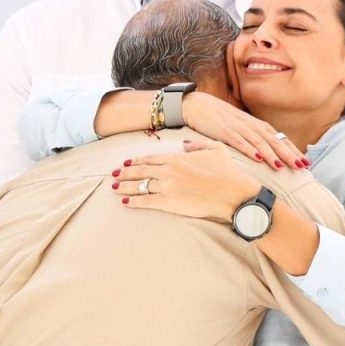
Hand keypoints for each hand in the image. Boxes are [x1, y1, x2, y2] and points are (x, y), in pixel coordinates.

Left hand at [113, 145, 259, 219]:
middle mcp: (168, 171)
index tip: (125, 163)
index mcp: (176, 158)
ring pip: (139, 186)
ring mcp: (167, 186)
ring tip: (114, 188)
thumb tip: (185, 143)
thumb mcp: (216, 149)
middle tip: (113, 175)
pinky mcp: (169, 202)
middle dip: (124, 173)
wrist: (231, 192)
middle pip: (140, 171)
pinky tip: (125, 202)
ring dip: (124, 187)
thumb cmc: (227, 172)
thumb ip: (197, 144)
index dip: (135, 161)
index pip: (149, 159)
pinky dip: (134, 202)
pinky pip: (146, 201)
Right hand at [183, 92, 307, 169]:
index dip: (293, 149)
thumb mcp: (237, 127)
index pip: (278, 138)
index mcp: (255, 124)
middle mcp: (250, 125)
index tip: (306, 162)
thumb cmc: (217, 118)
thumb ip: (250, 137)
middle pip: (273, 140)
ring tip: (283, 166)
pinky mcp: (224, 130)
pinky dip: (249, 150)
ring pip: (259, 142)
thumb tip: (264, 152)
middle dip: (289, 153)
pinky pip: (239, 141)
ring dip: (272, 154)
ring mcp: (237, 127)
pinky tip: (258, 159)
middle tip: (303, 166)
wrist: (196, 104)